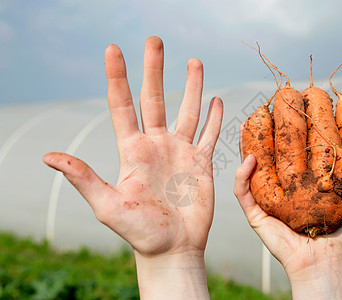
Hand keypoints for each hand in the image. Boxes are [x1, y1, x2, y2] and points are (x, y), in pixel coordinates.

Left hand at [44, 36, 222, 298]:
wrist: (171, 248)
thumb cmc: (138, 231)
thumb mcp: (107, 205)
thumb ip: (84, 177)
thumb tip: (48, 156)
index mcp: (133, 150)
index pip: (123, 106)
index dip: (118, 78)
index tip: (113, 50)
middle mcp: (156, 144)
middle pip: (155, 99)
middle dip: (154, 69)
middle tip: (155, 40)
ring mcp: (180, 151)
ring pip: (187, 111)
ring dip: (191, 87)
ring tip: (193, 61)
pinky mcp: (201, 163)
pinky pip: (208, 135)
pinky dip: (213, 118)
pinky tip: (215, 99)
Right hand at [234, 126, 341, 298]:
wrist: (324, 262)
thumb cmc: (340, 234)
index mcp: (299, 181)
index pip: (291, 150)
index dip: (290, 130)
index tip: (293, 110)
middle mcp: (281, 186)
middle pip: (269, 152)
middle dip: (266, 128)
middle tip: (267, 107)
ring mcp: (266, 198)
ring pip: (252, 166)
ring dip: (247, 143)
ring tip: (247, 122)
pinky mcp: (255, 212)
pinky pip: (243, 191)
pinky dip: (242, 174)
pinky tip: (250, 157)